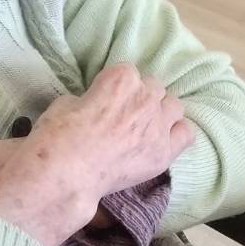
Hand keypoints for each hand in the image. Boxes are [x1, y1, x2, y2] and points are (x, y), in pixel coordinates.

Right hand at [34, 63, 193, 198]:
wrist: (67, 173)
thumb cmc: (58, 135)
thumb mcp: (67, 102)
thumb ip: (91, 98)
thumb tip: (95, 106)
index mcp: (121, 79)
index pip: (128, 72)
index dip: (116, 86)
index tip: (105, 99)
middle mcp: (146, 97)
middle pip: (153, 87)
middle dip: (140, 98)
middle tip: (123, 115)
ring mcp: (158, 126)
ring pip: (173, 106)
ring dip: (160, 112)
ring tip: (145, 126)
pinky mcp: (165, 153)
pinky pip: (186, 134)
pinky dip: (176, 134)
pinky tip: (162, 140)